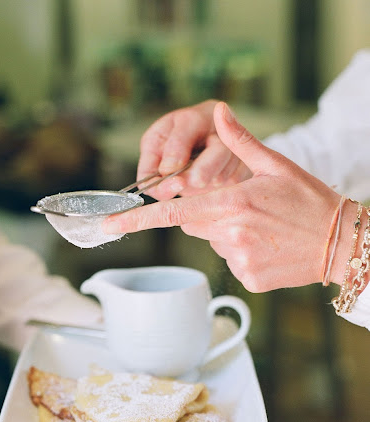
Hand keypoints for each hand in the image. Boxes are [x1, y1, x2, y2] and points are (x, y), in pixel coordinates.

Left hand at [105, 102, 354, 292]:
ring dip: (224, 233)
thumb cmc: (309, 200)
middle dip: (204, 213)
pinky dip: (240, 252)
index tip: (109, 226)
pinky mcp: (248, 279)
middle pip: (192, 224)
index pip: (173, 212)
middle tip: (241, 206)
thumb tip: (218, 112)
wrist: (340, 242)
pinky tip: (265, 245)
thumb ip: (239, 141)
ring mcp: (239, 260)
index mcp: (233, 204)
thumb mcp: (276, 165)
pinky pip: (229, 262)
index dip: (137, 221)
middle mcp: (231, 234)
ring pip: (211, 243)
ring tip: (259, 226)